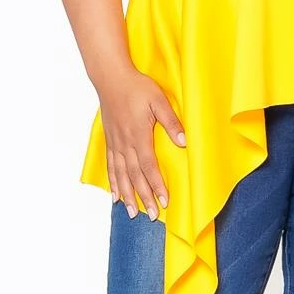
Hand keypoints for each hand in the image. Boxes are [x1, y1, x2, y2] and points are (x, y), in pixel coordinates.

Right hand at [98, 67, 185, 218]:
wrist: (111, 77)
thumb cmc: (137, 87)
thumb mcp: (159, 100)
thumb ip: (171, 122)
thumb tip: (184, 142)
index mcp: (139, 135)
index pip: (149, 166)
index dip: (156, 185)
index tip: (164, 201)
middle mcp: (125, 143)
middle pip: (134, 176)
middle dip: (143, 197)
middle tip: (151, 216)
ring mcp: (115, 143)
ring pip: (120, 175)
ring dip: (127, 195)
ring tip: (132, 213)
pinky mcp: (110, 141)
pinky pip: (110, 167)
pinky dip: (113, 183)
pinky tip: (114, 196)